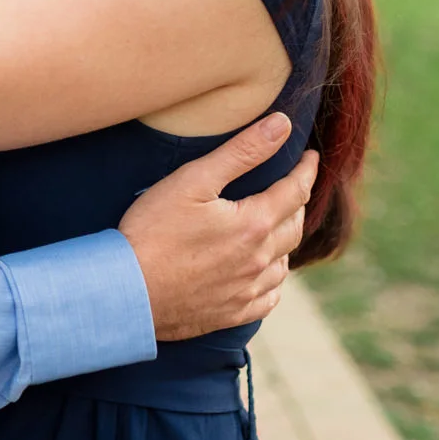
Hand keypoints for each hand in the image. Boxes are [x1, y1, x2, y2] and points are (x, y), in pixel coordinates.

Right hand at [118, 112, 316, 340]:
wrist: (127, 291)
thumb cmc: (153, 231)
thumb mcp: (194, 180)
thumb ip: (242, 152)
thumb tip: (282, 125)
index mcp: (254, 224)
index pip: (296, 191)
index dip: (306, 171)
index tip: (311, 158)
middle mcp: (259, 260)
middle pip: (294, 226)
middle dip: (298, 202)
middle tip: (293, 187)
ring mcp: (246, 291)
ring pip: (284, 264)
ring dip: (286, 241)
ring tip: (278, 226)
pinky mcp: (230, 313)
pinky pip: (268, 298)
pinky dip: (273, 281)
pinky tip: (263, 274)